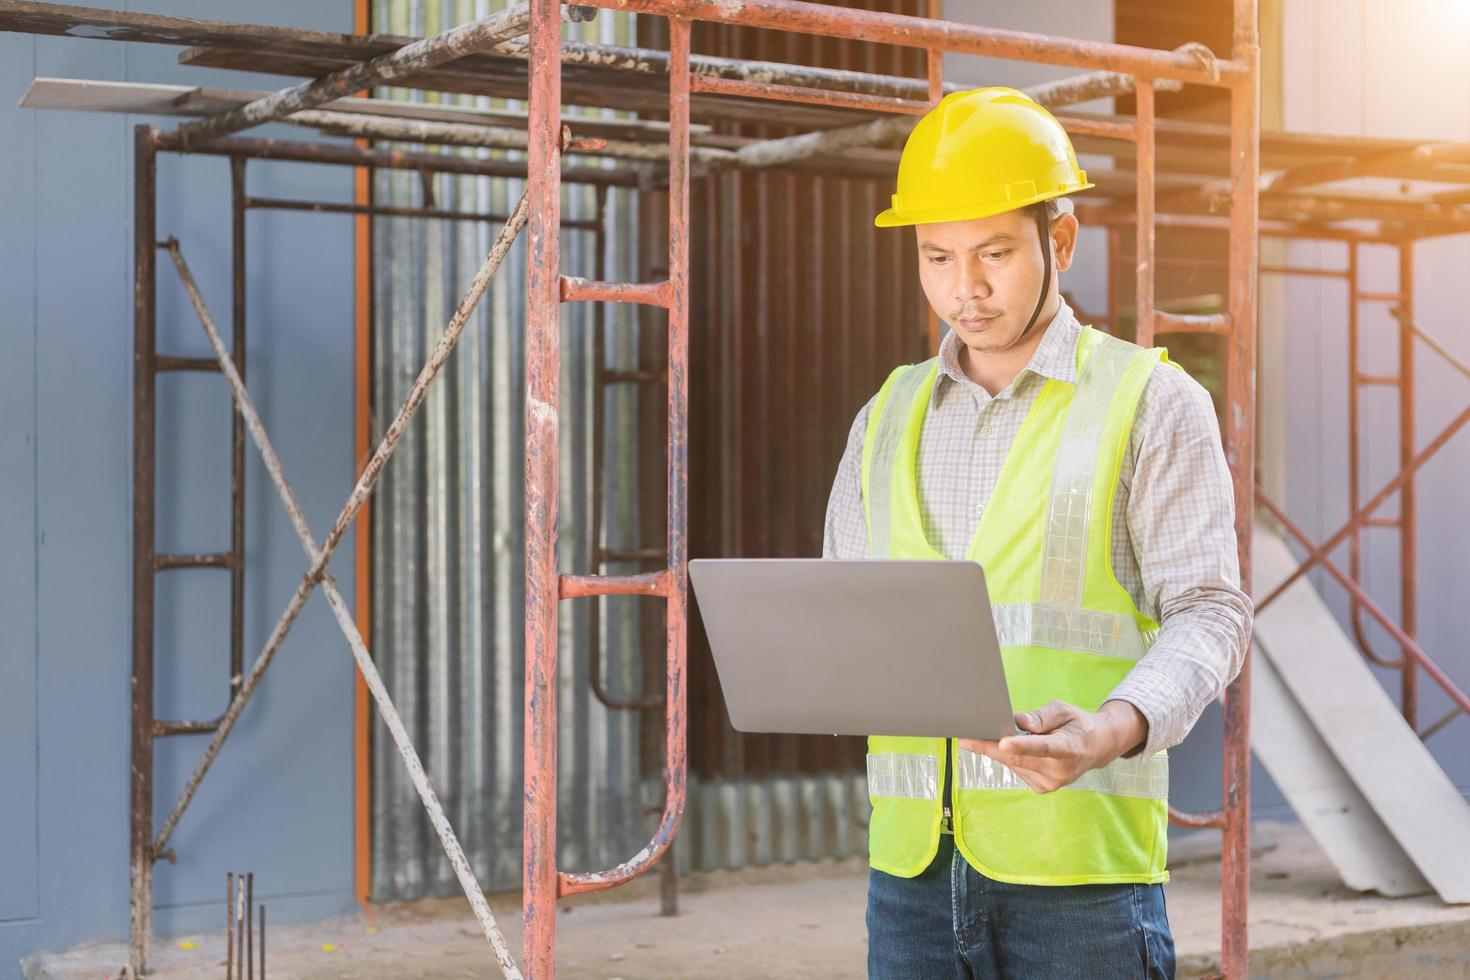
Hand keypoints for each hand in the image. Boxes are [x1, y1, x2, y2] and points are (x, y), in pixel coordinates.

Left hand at [957, 700, 1147, 794]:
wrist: (1096, 748)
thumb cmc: (1077, 725)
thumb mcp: (1063, 710)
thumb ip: (1041, 716)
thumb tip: (1017, 721)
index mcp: (1068, 748)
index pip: (1042, 747)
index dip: (1020, 745)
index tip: (1002, 742)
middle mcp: (1059, 771)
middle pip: (1017, 758)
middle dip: (988, 746)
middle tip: (965, 737)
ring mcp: (1050, 783)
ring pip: (1013, 763)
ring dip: (1001, 749)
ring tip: (1007, 735)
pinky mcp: (1041, 788)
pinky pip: (1016, 769)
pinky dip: (1011, 756)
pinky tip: (1016, 747)